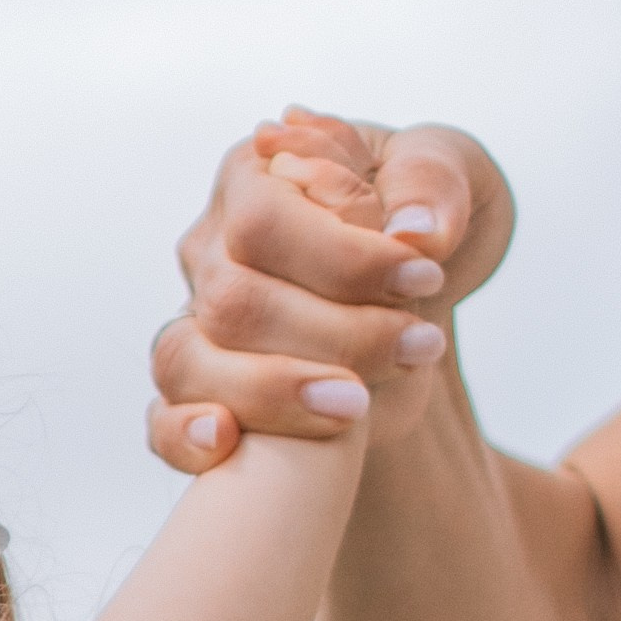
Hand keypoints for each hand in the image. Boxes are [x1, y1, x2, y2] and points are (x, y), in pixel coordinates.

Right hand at [147, 107, 515, 473]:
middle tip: (420, 346)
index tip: (425, 278)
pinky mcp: (196, 394)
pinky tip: (227, 445)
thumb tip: (415, 230)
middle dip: (334, 334)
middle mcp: (210, 248)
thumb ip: (436, 179)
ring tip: (361, 405)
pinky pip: (161, 424)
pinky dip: (185, 438)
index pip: (264, 219)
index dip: (342, 258)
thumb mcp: (460, 178)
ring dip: (278, 393)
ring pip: (190, 363)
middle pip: (232, 300)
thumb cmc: (431, 229)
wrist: (419, 309)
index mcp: (257, 175)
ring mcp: (193, 323)